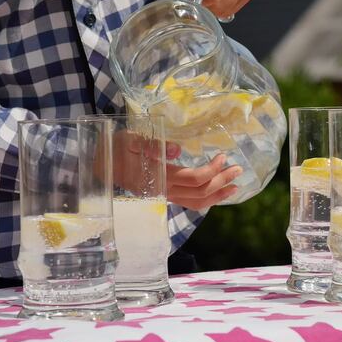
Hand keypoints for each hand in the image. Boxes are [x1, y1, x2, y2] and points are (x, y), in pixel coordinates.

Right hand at [112, 132, 241, 209]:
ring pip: (197, 202)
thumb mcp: (130, 139)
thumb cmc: (116, 149)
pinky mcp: (166, 196)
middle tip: (238, 170)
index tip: (222, 157)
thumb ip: (152, 144)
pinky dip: (207, 199)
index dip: (211, 170)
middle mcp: (165, 191)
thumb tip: (177, 149)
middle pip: (200, 193)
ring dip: (218, 195)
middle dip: (221, 181)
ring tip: (235, 186)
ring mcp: (166, 196)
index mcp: (160, 177)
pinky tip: (217, 192)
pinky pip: (190, 202)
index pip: (193, 179)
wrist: (102, 165)